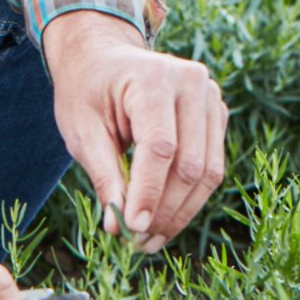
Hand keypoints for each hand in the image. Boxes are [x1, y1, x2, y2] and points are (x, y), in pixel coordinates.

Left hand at [43, 9, 227, 250]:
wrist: (102, 57)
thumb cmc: (86, 90)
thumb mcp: (82, 130)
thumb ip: (104, 175)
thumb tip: (118, 226)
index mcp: (153, 77)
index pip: (160, 147)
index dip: (148, 193)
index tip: (131, 229)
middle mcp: (192, 82)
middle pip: (190, 164)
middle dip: (164, 210)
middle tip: (138, 243)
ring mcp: (211, 97)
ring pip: (208, 171)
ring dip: (181, 212)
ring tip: (150, 239)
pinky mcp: (217, 115)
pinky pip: (211, 166)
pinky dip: (189, 197)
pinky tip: (163, 217)